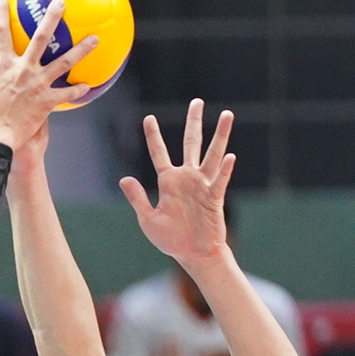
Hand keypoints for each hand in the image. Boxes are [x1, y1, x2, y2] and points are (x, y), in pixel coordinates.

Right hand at [0, 1, 95, 149]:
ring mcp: (37, 84)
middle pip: (40, 37)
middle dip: (51, 17)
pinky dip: (77, 90)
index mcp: (2, 63)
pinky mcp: (46, 102)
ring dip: (81, 49)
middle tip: (61, 3)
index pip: (0, 31)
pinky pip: (66, 94)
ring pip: (63, 62)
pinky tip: (88, 85)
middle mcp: (23, 69)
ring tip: (94, 38)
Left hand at [119, 101, 236, 269]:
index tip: (148, 118)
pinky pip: (220, 180)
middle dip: (194, 122)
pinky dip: (225, 169)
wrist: (193, 254)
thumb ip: (138, 198)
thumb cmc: (171, 239)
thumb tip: (124, 178)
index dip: (153, 136)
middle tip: (196, 101)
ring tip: (227, 114)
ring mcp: (202, 185)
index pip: (159, 153)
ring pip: (212, 154)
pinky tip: (230, 156)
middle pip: (191, 143)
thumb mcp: (148, 219)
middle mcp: (187, 178)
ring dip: (220, 135)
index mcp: (169, 182)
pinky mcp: (214, 197)